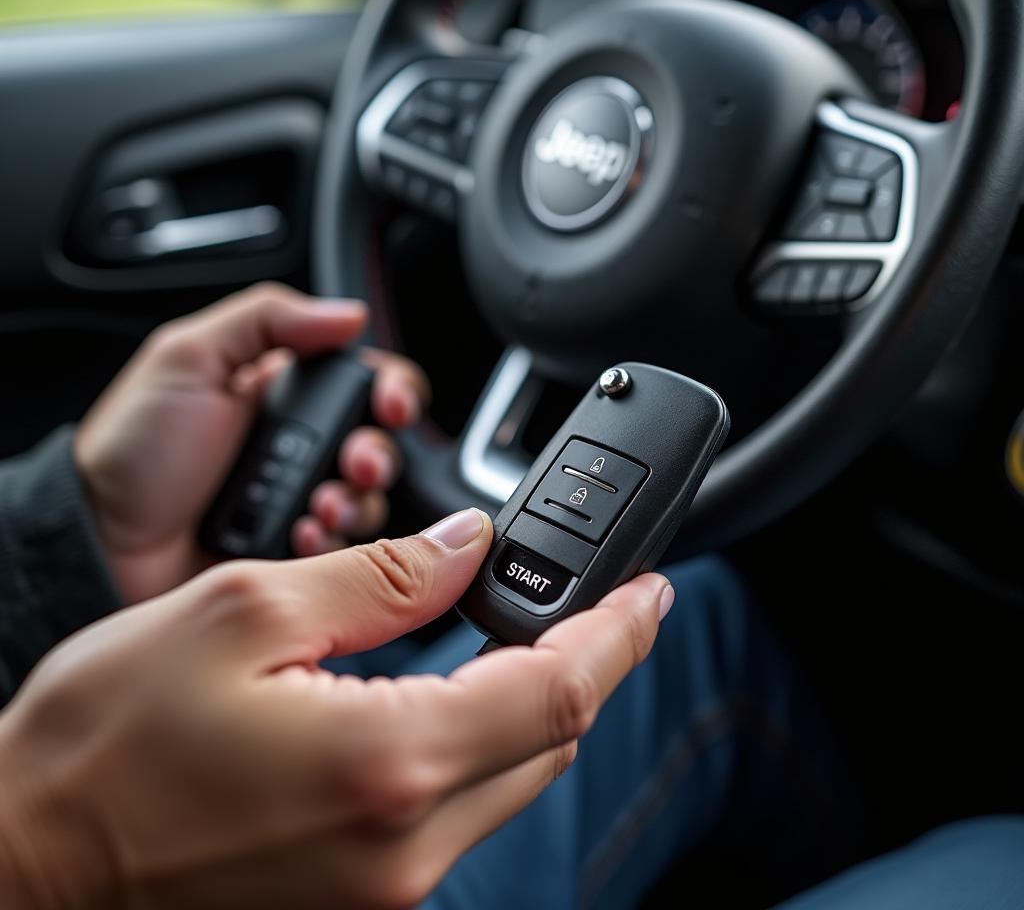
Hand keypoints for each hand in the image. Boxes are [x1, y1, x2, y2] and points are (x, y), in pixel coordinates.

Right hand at [0, 509, 671, 909]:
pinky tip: (452, 696)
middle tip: (592, 597)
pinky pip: (452, 814)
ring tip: (522, 631)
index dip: (619, 633)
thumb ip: (380, 577)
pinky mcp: (355, 901)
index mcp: (384, 763)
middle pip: (548, 741)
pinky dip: (474, 746)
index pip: (558, 691)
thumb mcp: (246, 613)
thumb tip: (468, 546)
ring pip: (506, 778)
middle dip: (583, 661)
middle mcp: (400, 849)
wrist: (26, 859)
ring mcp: (380, 892)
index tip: (649, 591)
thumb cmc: (105, 741)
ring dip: (530, 702)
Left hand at [75, 283, 429, 603]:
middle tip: (353, 463)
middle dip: (375, 453)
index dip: (390, 389)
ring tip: (315, 509)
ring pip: (366, 498)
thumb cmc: (130, 453)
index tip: (389, 404)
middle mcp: (298, 445)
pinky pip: (343, 551)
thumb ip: (266, 319)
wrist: (98, 545)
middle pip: (378, 442)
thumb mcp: (187, 359)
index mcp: (281, 391)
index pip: (363, 380)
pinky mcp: (294, 552)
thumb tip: (347, 313)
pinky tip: (299, 537)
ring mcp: (297, 500)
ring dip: (354, 501)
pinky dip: (332, 543)